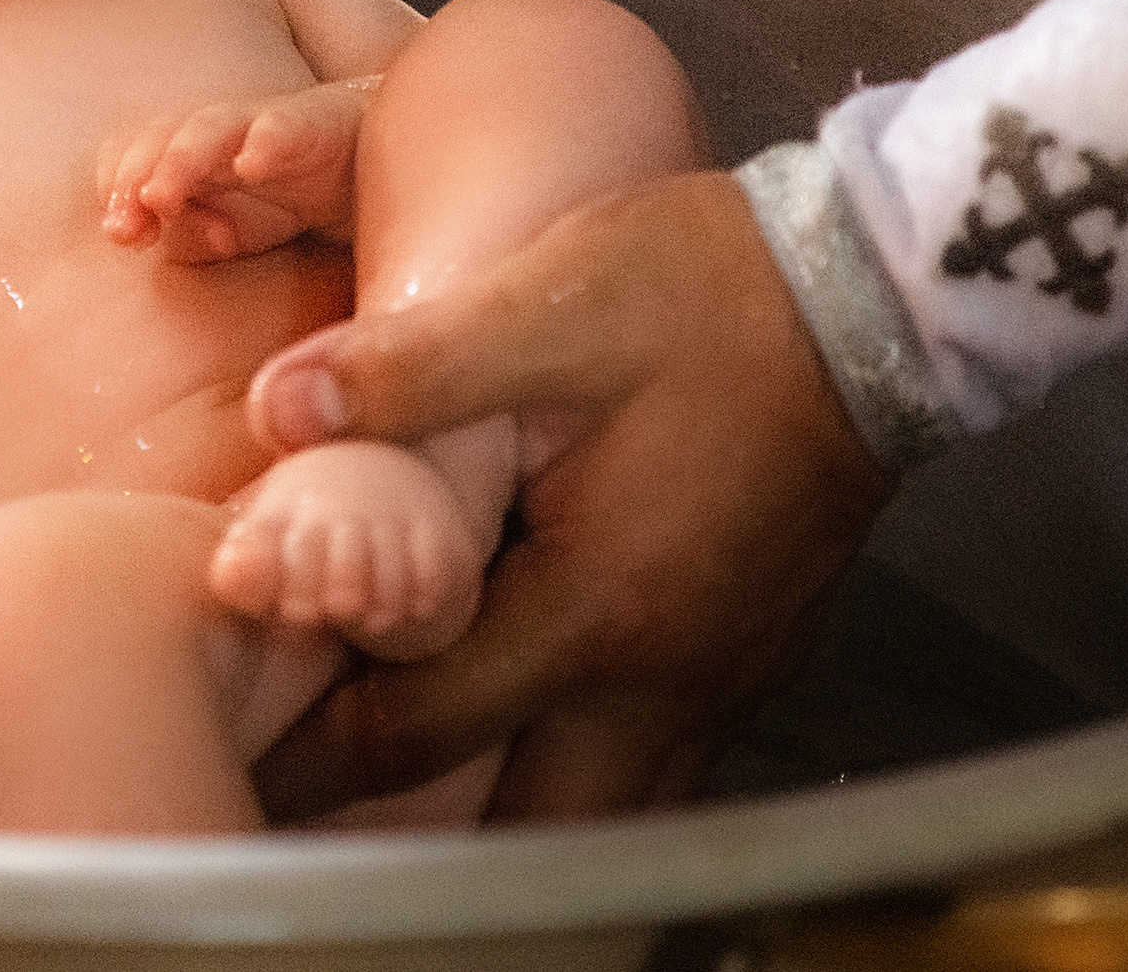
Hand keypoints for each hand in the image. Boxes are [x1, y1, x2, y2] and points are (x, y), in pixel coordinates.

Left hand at [102, 81, 371, 262]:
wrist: (365, 167)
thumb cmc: (283, 200)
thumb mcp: (232, 233)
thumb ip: (189, 238)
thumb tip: (159, 238)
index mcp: (182, 157)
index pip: (128, 156)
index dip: (117, 192)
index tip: (122, 236)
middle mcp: (213, 134)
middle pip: (158, 135)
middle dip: (134, 176)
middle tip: (127, 227)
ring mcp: (259, 124)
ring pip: (209, 127)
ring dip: (180, 160)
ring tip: (162, 194)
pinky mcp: (312, 123)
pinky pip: (283, 125)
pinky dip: (264, 142)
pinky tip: (251, 165)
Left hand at [244, 171, 893, 821]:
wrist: (876, 289)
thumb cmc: (713, 291)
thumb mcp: (544, 303)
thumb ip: (408, 369)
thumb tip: (280, 410)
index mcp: (597, 611)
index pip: (427, 733)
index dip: (322, 747)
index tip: (250, 753)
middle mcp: (666, 676)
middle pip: (531, 827)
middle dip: (424, 838)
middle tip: (326, 810)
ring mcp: (720, 672)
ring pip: (605, 810)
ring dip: (511, 816)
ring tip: (417, 796)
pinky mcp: (750, 645)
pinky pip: (655, 759)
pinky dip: (581, 770)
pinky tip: (532, 724)